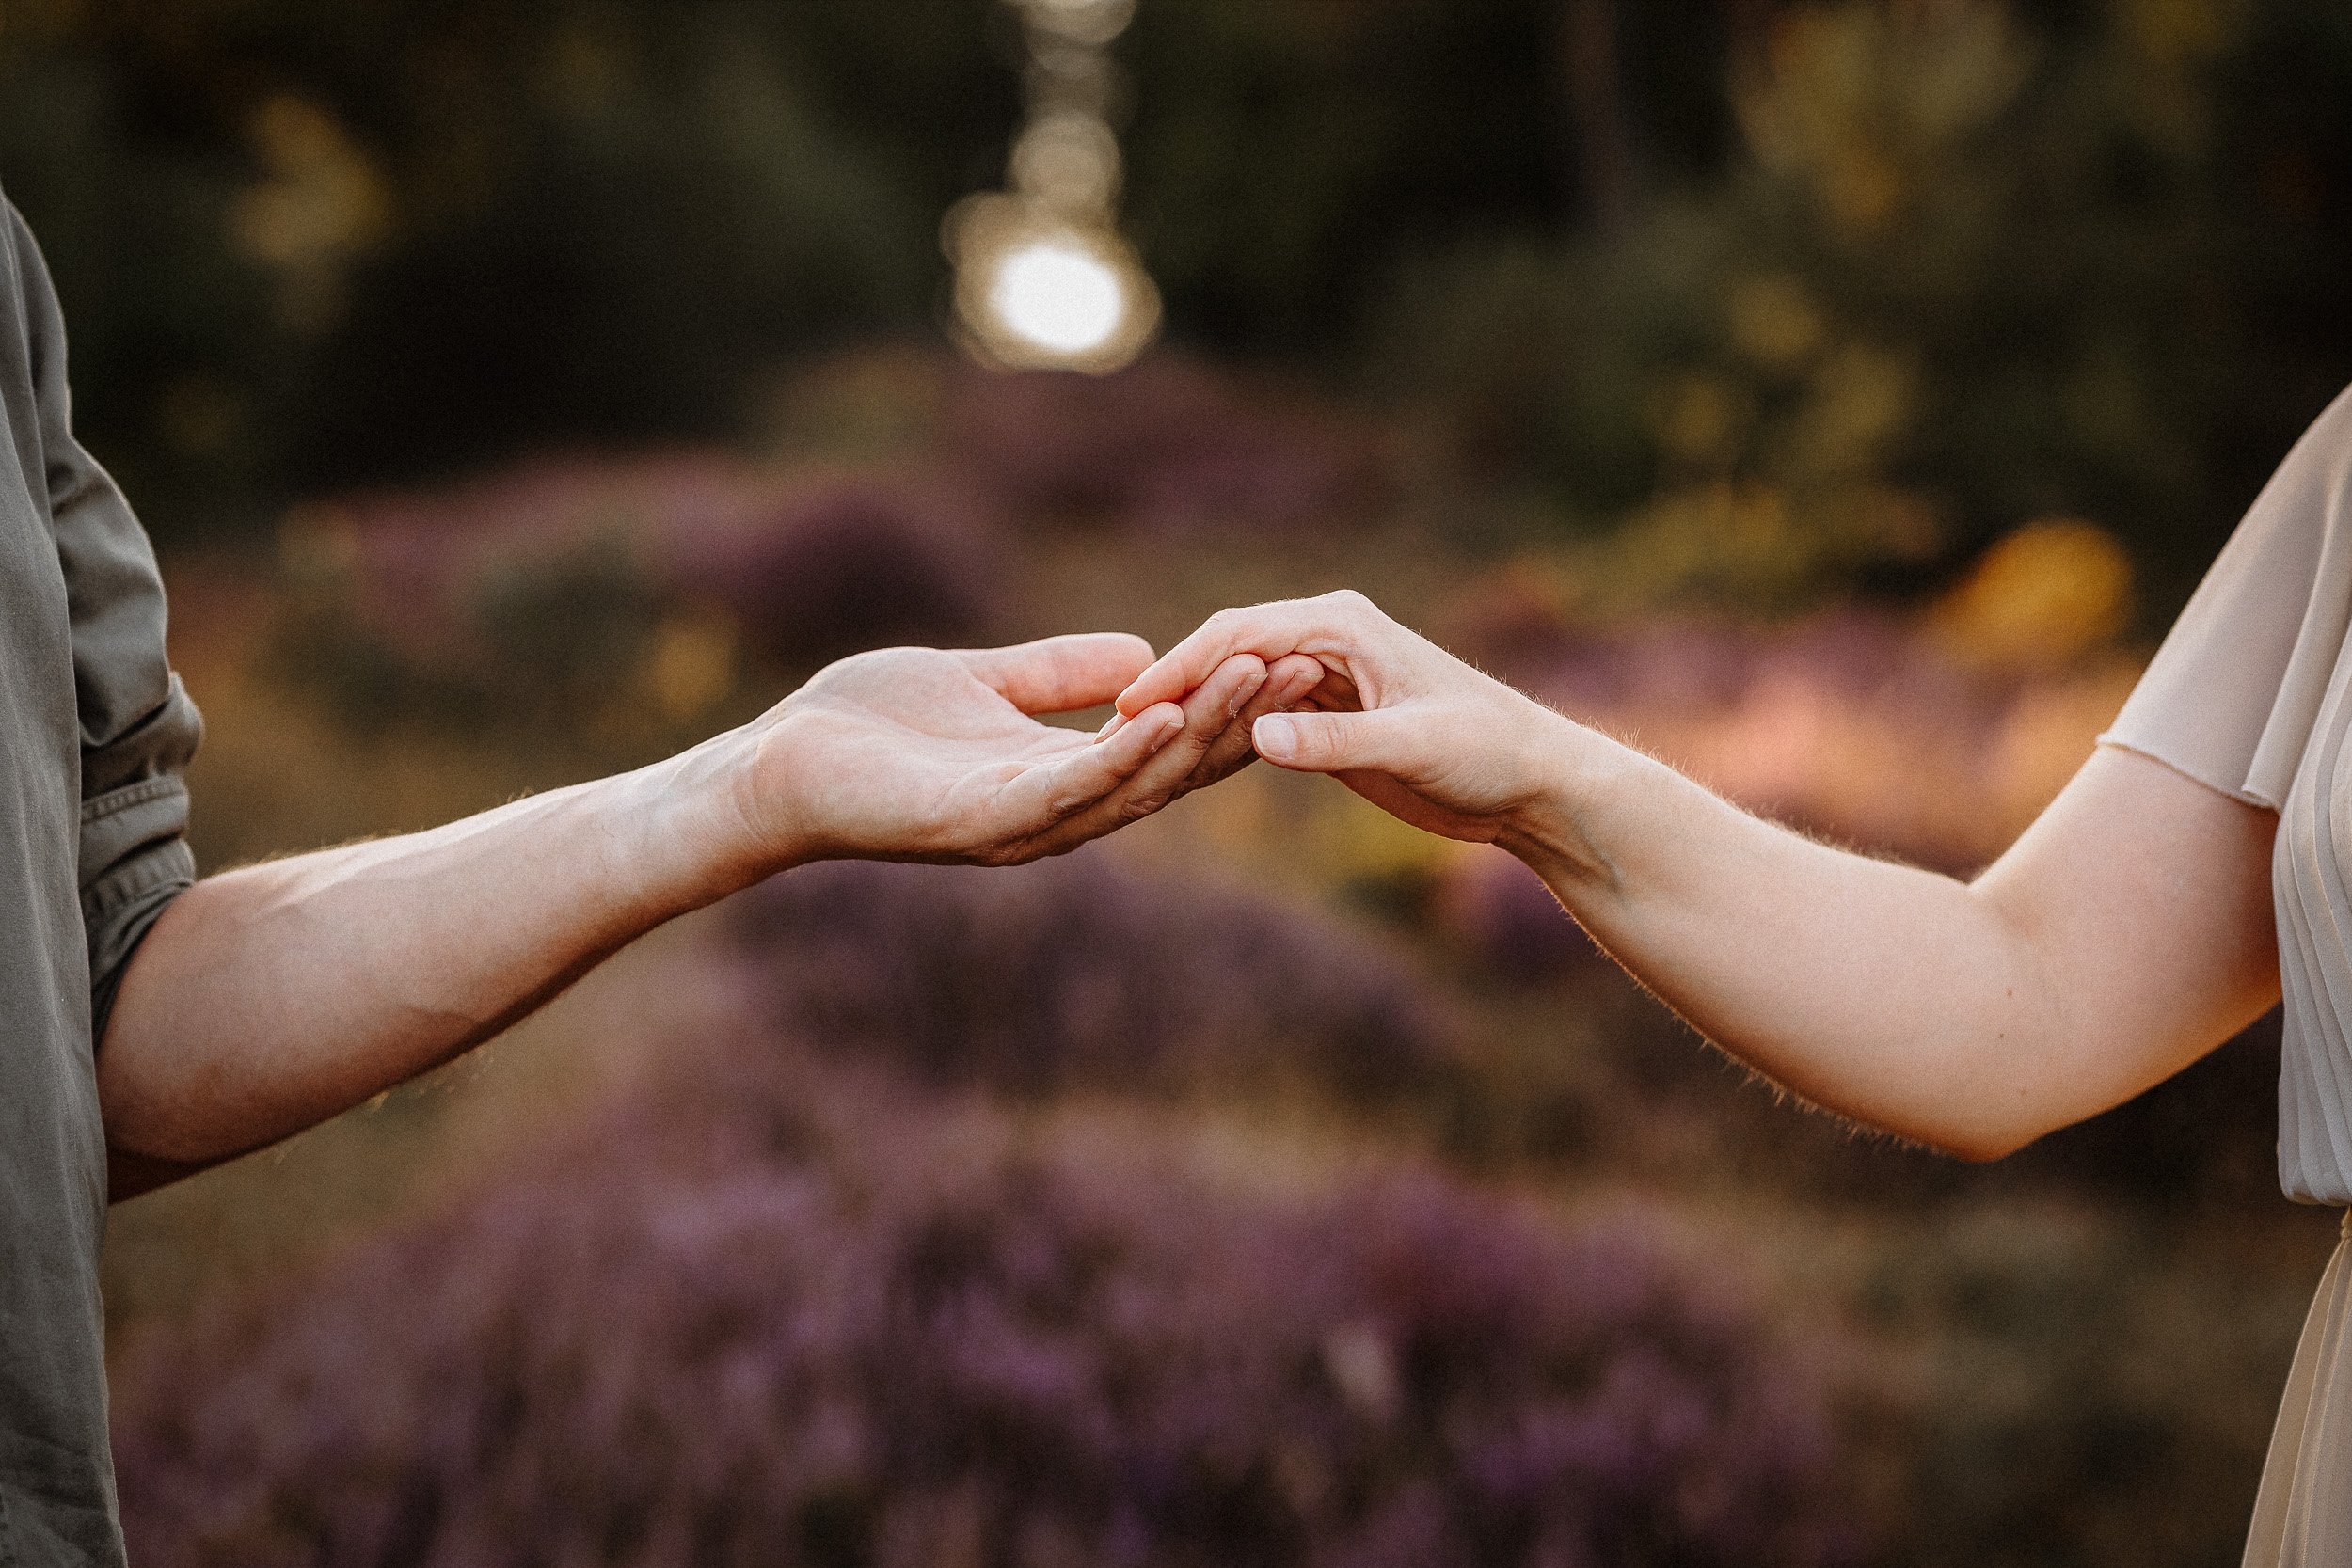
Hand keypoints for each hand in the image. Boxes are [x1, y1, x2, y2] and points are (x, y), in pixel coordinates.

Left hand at [743, 633, 1321, 866]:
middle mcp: (1055, 813)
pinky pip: (1066, 787)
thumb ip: (1056, 672)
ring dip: (1201, 728)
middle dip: (1240, 715)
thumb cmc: (867, 727)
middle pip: (1172, 765)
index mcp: (1059, 778)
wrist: (777, 768)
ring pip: (1134, 777)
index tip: (1291, 653)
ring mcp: (1021, 825)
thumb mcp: (981, 680)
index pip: (1167, 743)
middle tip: (1308, 663)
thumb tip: (1141, 654)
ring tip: (1258, 673)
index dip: (1231, 703)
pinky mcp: (978, 822)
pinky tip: (1164, 711)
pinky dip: (1120, 754)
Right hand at [1113, 591, 1572, 843]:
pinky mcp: (1326, 717)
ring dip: (1187, 711)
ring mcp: (1322, 677)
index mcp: (1341, 626)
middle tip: (1108, 731)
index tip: (1129, 707)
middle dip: (1169, 688)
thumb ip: (1333, 744)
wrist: (1533, 783)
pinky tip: (1176, 762)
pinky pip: (1254, 716)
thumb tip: (1258, 736)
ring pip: (1234, 685)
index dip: (1179, 669)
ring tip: (1126, 748)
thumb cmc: (1488, 754)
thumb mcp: (1410, 749)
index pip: (1237, 636)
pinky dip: (1216, 734)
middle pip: (1224, 654)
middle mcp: (1326, 641)